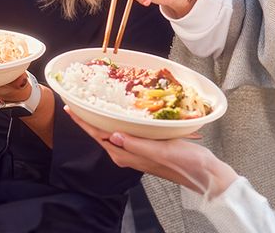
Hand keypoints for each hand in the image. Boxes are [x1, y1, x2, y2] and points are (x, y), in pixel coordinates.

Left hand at [65, 106, 237, 197]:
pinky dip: (117, 122)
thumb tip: (113, 135)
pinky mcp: (145, 148)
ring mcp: (136, 151)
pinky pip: (125, 133)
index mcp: (127, 155)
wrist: (204, 174)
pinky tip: (118, 113)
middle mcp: (127, 154)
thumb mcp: (160, 150)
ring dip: (101, 119)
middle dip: (87, 118)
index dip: (83, 122)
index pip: (98, 135)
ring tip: (92, 104)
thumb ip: (136, 144)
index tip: (70, 108)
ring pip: (111, 133)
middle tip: (77, 101)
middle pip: (100, 133)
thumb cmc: (185, 163)